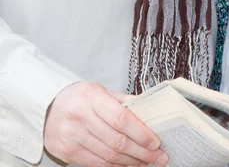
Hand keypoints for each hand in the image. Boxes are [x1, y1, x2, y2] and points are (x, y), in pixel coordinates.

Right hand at [44, 81, 167, 166]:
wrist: (46, 108)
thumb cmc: (78, 97)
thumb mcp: (100, 91)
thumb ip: (122, 101)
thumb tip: (148, 111)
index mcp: (92, 97)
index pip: (121, 118)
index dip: (141, 133)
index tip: (155, 141)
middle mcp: (81, 117)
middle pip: (117, 141)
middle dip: (141, 152)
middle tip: (159, 156)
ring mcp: (72, 137)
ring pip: (108, 156)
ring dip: (131, 162)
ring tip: (147, 162)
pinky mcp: (68, 152)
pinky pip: (97, 164)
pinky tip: (128, 165)